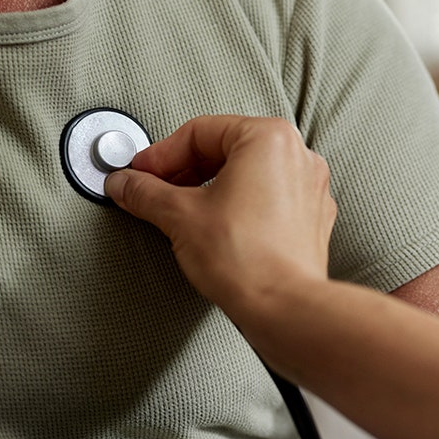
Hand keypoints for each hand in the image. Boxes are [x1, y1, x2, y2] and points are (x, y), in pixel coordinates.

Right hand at [104, 116, 336, 315]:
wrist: (283, 307)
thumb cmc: (246, 259)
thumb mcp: (179, 216)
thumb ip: (145, 192)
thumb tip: (127, 184)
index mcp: (268, 138)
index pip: (200, 132)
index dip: (161, 154)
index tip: (141, 172)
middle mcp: (297, 155)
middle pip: (226, 148)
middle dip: (184, 170)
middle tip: (155, 188)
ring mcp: (310, 187)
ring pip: (247, 173)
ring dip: (209, 187)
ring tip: (181, 209)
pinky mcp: (311, 218)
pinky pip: (267, 197)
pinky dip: (237, 205)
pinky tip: (214, 227)